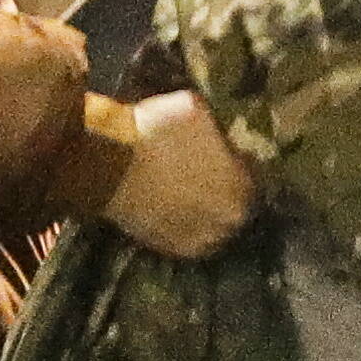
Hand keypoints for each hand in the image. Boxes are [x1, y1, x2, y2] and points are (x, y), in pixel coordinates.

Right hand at [102, 89, 258, 259]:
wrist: (107, 163)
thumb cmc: (156, 131)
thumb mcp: (197, 110)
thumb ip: (218, 130)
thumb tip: (221, 138)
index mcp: (242, 190)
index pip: (253, 176)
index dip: (239, 162)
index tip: (228, 153)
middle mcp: (228, 222)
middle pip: (234, 204)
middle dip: (224, 188)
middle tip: (207, 172)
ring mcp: (199, 241)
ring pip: (211, 223)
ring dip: (205, 209)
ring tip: (187, 190)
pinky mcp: (170, 250)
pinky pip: (187, 235)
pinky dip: (184, 222)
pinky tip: (172, 204)